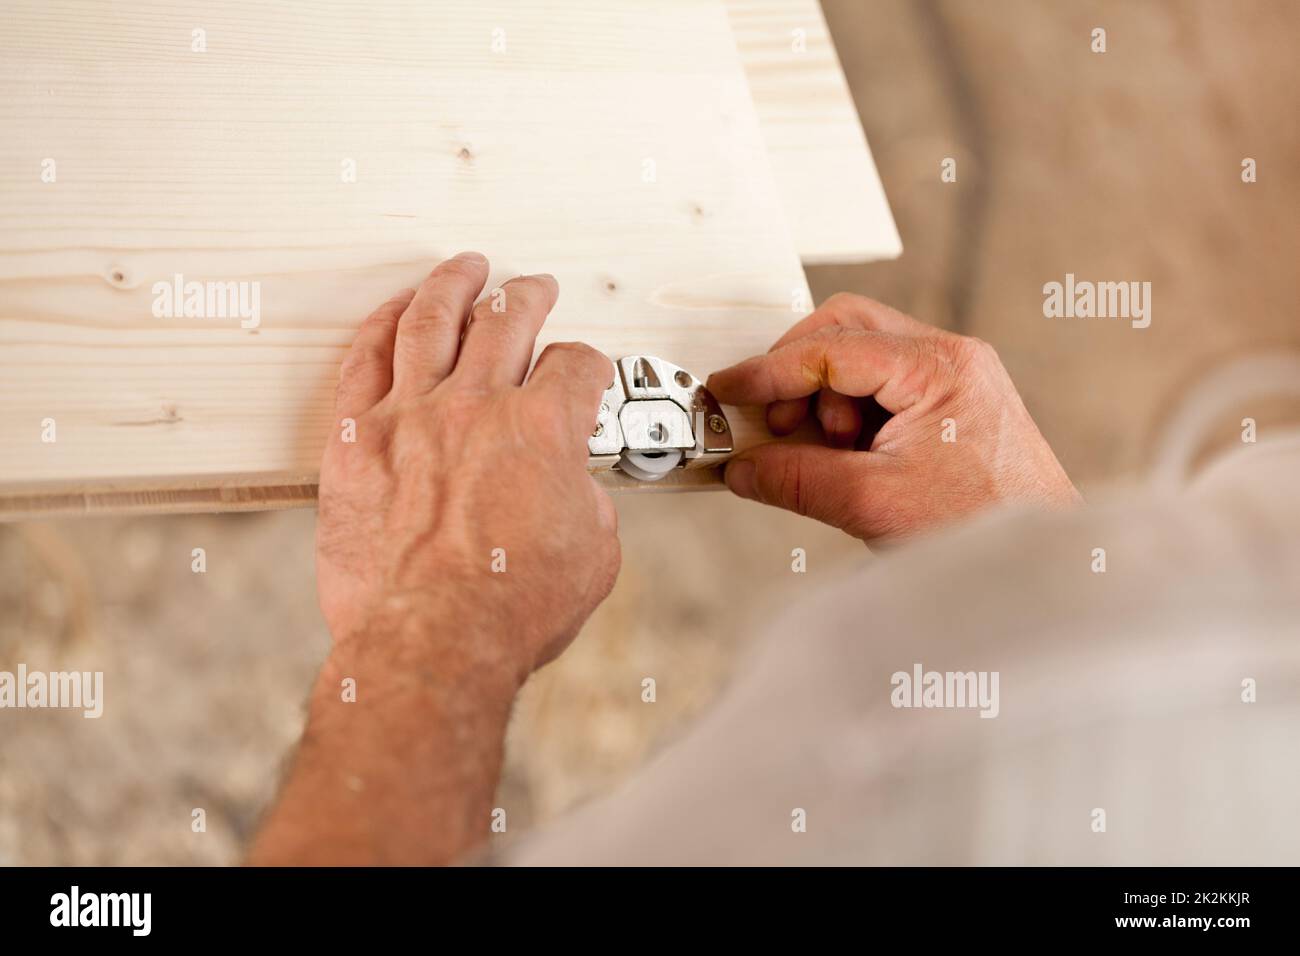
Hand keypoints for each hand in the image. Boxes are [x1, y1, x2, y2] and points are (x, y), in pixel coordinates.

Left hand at [315, 253, 619, 688]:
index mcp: (544, 428)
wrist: (433, 641)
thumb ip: (586, 501)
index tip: (584, 373)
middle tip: (537, 288)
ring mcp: (411, 415)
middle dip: (530, 297)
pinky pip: (366, 358)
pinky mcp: (357, 439)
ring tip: (466, 267)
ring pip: (434, 320)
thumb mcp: (593, 554)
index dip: (589, 365)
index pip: (576, 365)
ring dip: (455, 284)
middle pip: (509, 319)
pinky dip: (383, 324)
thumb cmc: (510, 608)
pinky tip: (396, 310)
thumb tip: (570, 490)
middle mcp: (478, 406)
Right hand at [706, 293, 1079, 540]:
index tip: (727, 389)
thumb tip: (743, 468)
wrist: (1038, 567)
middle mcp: (949, 359)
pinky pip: (878, 388)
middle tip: (772, 422)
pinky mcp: (949, 405)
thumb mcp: (871, 503)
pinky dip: (847, 415)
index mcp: (938, 367)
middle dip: (796, 373)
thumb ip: (796, 479)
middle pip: (844, 330)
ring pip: (859, 356)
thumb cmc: (982, 528)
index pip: (830, 349)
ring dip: (823, 398)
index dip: (769, 370)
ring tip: (823, 454)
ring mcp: (952, 379)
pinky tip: (844, 457)